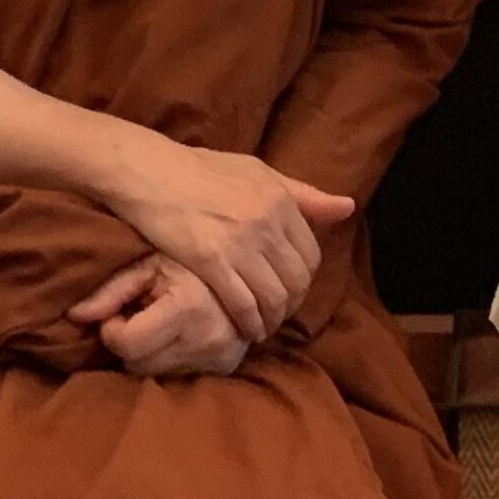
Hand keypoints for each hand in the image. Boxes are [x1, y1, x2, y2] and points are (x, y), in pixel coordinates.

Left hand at [69, 255, 247, 379]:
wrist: (245, 262)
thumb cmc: (187, 256)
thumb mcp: (148, 264)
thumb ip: (110, 291)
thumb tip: (72, 316)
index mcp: (188, 309)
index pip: (128, 346)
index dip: (114, 330)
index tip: (121, 311)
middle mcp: (209, 338)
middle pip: (139, 366)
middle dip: (130, 344)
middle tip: (139, 315)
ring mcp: (222, 355)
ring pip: (157, 374)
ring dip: (151, 353)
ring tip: (160, 321)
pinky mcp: (228, 365)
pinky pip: (180, 375)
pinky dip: (172, 357)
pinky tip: (180, 332)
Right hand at [116, 140, 354, 343]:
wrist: (151, 171)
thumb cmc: (202, 170)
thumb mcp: (258, 172)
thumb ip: (303, 194)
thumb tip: (348, 207)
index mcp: (281, 199)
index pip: (311, 255)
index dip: (304, 280)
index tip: (291, 290)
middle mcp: (267, 222)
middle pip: (296, 281)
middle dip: (290, 305)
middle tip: (277, 314)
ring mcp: (240, 243)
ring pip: (273, 298)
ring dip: (271, 320)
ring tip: (262, 325)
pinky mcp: (211, 262)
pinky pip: (243, 304)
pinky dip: (248, 323)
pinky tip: (244, 328)